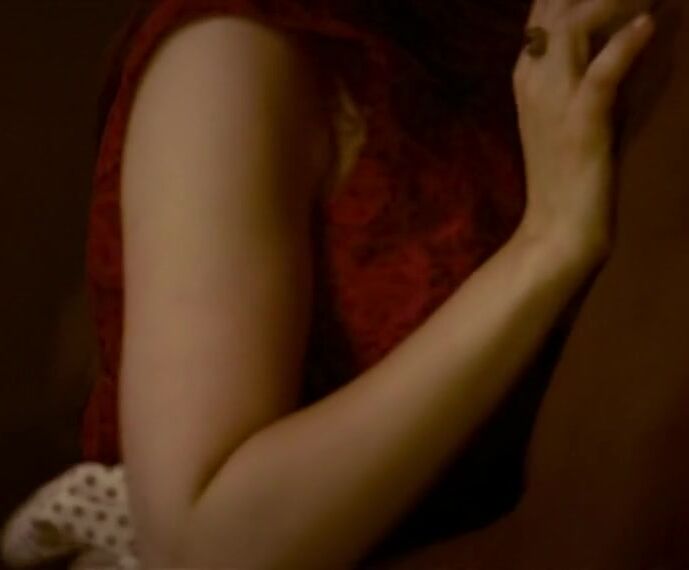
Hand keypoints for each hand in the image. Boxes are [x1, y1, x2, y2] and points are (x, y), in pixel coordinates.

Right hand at [514, 0, 654, 259]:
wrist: (558, 224)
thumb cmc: (565, 170)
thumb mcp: (563, 111)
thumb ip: (576, 72)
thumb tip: (608, 35)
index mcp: (527, 75)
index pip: (545, 11)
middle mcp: (533, 79)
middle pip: (554, 8)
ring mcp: (552, 101)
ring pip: (573, 28)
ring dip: (612, 3)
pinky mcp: (579, 124)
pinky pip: (600, 75)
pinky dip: (623, 47)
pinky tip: (647, 26)